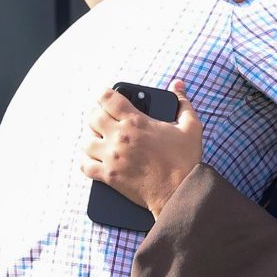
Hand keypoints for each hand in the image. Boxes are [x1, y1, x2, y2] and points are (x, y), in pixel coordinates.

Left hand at [81, 81, 203, 216]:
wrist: (180, 191)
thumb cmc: (185, 160)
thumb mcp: (191, 127)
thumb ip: (183, 102)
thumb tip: (178, 84)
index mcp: (136, 121)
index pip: (107, 98)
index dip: (104, 95)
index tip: (107, 98)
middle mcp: (120, 137)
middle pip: (92, 117)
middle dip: (96, 116)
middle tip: (103, 120)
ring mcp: (112, 157)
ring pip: (85, 141)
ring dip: (91, 139)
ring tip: (99, 141)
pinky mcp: (109, 176)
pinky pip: (85, 166)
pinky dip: (86, 162)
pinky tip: (94, 160)